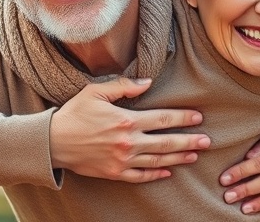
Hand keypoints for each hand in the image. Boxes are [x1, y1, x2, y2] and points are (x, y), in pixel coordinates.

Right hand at [49, 77, 210, 182]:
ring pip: (158, 160)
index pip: (163, 119)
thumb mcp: (96, 91)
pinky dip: (156, 175)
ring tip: (195, 155)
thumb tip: (147, 82)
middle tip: (208, 141)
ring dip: (178, 158)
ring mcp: (122, 160)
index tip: (198, 117)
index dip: (183, 118)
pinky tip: (168, 172)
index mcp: (126, 120)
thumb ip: (124, 85)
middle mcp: (128, 142)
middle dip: (189, 141)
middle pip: (166, 142)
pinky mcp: (114, 173)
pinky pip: (140, 176)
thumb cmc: (74, 113)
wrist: (52, 142)